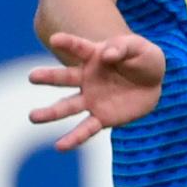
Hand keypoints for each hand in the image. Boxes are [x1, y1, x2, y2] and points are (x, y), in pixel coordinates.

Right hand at [26, 31, 166, 150]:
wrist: (154, 82)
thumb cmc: (143, 59)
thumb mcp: (139, 48)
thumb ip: (123, 48)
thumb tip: (107, 55)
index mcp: (94, 56)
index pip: (78, 47)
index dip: (67, 43)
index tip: (54, 39)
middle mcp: (86, 78)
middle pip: (64, 78)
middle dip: (48, 77)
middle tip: (32, 76)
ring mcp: (91, 99)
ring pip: (67, 106)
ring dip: (51, 112)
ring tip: (33, 117)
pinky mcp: (101, 118)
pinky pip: (86, 129)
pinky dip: (74, 138)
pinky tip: (59, 147)